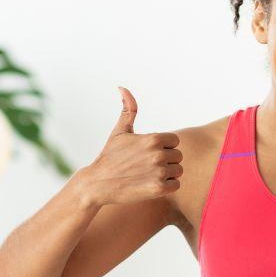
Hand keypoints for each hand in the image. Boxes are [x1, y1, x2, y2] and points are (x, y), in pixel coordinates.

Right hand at [77, 87, 182, 207]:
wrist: (97, 184)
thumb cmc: (110, 157)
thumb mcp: (120, 131)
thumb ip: (128, 110)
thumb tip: (123, 88)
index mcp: (153, 139)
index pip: (175, 141)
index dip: (164, 147)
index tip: (149, 153)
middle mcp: (158, 154)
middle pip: (178, 156)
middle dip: (166, 161)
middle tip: (146, 166)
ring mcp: (159, 171)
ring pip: (178, 171)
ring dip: (167, 174)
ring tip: (148, 175)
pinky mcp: (159, 188)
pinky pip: (176, 185)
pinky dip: (167, 187)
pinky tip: (150, 184)